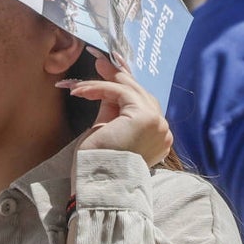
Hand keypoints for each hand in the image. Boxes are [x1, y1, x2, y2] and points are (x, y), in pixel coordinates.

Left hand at [58, 47, 171, 167]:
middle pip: (140, 94)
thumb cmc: (98, 164)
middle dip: (118, 76)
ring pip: (131, 91)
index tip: (108, 72)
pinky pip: (120, 92)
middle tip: (100, 62)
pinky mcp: (145, 117)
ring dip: (106, 80)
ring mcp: (157, 123)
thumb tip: (109, 90)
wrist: (98, 182)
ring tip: (92, 68)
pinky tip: (81, 91)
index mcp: (157, 137)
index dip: (126, 85)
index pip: (143, 104)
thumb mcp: (108, 130)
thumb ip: (113, 111)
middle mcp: (163, 130)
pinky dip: (99, 88)